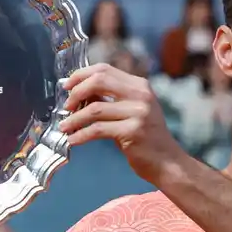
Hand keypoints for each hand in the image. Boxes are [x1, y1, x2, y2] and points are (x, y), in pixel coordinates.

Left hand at [59, 63, 187, 183]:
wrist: (167, 162)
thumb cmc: (146, 138)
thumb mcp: (132, 111)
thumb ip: (111, 99)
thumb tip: (78, 93)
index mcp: (140, 86)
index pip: (104, 69)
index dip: (81, 75)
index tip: (66, 86)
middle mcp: (141, 95)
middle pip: (98, 81)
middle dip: (76, 93)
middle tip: (66, 106)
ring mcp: (138, 113)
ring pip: (94, 109)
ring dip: (74, 119)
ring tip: (64, 127)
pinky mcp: (133, 132)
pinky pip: (97, 130)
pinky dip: (81, 135)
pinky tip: (73, 140)